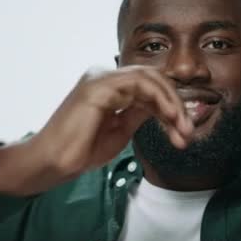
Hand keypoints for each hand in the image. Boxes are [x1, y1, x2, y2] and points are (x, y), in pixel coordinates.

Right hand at [0, 66, 192, 195]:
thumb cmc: (80, 150)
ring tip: (182, 128)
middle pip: (153, 78)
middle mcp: (105, 77)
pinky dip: (159, 100)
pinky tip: (167, 118)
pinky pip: (138, 84)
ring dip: (172, 103)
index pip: (149, 87)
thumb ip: (139, 115)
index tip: (184, 131)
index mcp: (109, 87)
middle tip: (188, 131)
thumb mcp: (120, 131)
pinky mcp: (98, 86)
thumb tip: (164, 109)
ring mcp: (100, 78)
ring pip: (150, 78)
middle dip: (176, 104)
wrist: (52, 163)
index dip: (171, 106)